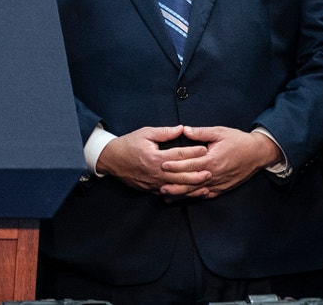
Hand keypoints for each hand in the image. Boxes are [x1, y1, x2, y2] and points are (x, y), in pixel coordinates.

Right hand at [95, 125, 210, 195]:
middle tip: (212, 170)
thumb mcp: (145, 133)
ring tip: (206, 183)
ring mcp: (154, 182)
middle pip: (182, 174)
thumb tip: (182, 129)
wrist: (111, 159)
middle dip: (198, 172)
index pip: (179, 155)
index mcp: (155, 157)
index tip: (205, 148)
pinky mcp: (152, 189)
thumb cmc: (128, 144)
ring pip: (178, 186)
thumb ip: (164, 132)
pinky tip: (191, 192)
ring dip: (193, 185)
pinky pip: (170, 193)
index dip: (193, 152)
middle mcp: (156, 172)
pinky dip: (182, 193)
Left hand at [159, 125, 278, 198]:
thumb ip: (201, 132)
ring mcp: (219, 183)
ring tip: (166, 195)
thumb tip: (184, 129)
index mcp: (213, 160)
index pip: (191, 164)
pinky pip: (206, 195)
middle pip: (191, 181)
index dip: (176, 165)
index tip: (162, 164)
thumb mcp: (220, 132)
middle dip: (174, 183)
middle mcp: (215, 174)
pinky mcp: (222, 188)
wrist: (257, 153)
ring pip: (197, 191)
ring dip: (181, 194)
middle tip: (158, 184)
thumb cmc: (238, 141)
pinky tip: (183, 198)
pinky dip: (193, 197)